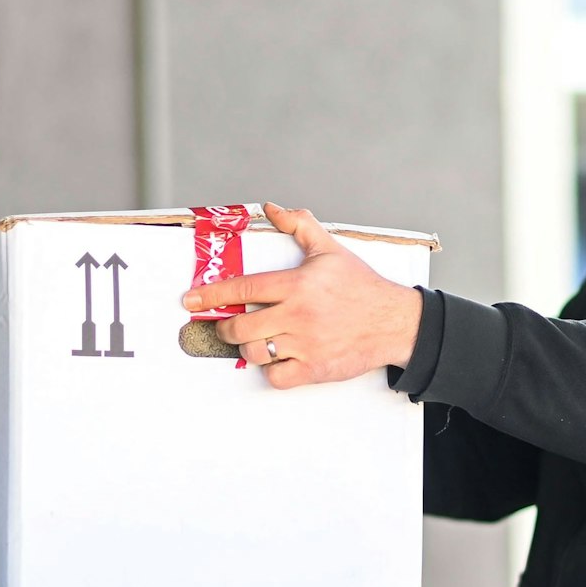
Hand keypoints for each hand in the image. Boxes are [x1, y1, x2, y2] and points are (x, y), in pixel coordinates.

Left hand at [181, 202, 421, 388]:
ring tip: (253, 340)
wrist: (394, 322)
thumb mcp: (330, 249)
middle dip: (225, 326)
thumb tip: (272, 208)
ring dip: (246, 348)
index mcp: (297, 284)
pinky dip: (270, 371)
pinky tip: (276, 359)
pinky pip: (276, 377)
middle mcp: (297, 315)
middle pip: (240, 326)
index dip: (211, 295)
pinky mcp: (314, 369)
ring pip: (254, 352)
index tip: (191, 300)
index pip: (242, 288)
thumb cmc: (362, 287)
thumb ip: (299, 225)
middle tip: (227, 324)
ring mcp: (305, 345)